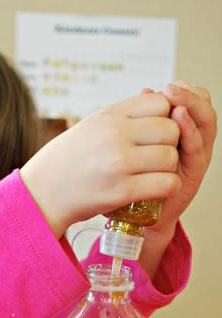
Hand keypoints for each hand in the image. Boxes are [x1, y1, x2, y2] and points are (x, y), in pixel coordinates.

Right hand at [20, 92, 180, 237]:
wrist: (42, 194)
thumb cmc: (67, 161)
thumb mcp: (90, 126)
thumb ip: (123, 116)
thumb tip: (160, 101)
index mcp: (109, 115)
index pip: (161, 103)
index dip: (165, 118)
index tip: (154, 134)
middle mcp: (115, 135)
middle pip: (170, 129)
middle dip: (169, 144)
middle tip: (155, 158)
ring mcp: (119, 163)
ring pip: (170, 157)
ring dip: (168, 168)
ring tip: (154, 175)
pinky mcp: (121, 191)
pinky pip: (166, 184)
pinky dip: (167, 187)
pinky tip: (157, 190)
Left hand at [140, 81, 216, 276]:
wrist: (133, 218)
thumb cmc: (127, 180)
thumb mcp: (130, 146)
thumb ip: (140, 121)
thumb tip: (144, 91)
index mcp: (176, 131)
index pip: (188, 101)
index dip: (182, 90)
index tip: (166, 85)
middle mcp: (190, 141)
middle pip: (201, 107)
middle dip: (188, 94)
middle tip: (172, 88)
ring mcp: (194, 157)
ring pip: (205, 123)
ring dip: (192, 107)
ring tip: (176, 98)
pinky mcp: (193, 174)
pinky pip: (196, 148)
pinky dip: (190, 132)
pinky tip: (179, 120)